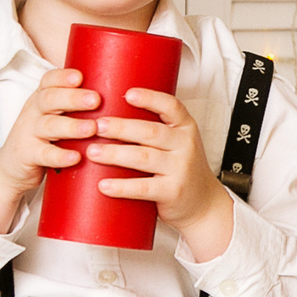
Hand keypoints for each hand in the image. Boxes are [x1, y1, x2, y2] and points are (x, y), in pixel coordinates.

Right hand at [0, 67, 98, 233]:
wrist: (11, 168)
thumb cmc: (44, 138)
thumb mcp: (56, 117)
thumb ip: (79, 108)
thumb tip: (124, 96)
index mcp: (43, 99)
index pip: (49, 81)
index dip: (63, 77)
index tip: (80, 76)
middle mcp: (34, 112)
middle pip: (50, 99)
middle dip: (73, 98)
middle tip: (96, 99)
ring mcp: (28, 133)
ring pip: (48, 126)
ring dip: (71, 126)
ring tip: (92, 128)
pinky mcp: (27, 155)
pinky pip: (43, 154)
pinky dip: (59, 155)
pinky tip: (75, 157)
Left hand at [90, 88, 233, 258]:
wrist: (203, 203)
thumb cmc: (180, 168)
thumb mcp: (177, 143)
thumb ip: (153, 130)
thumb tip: (108, 116)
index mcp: (185, 127)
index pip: (171, 106)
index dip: (150, 99)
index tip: (128, 94)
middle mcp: (186, 145)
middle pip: (150, 132)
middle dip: (121, 128)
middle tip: (97, 126)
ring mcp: (181, 169)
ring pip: (143, 157)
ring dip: (115, 154)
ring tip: (92, 152)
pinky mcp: (173, 192)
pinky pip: (143, 188)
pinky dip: (121, 187)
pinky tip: (103, 184)